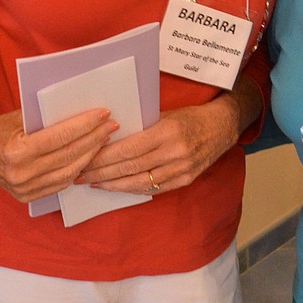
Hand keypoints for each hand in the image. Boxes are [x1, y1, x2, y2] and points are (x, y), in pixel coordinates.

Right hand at [0, 106, 118, 202]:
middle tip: (111, 125)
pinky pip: (60, 184)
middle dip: (94, 138)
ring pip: (69, 172)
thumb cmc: (1, 126)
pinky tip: (88, 157)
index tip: (103, 113)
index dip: (85, 125)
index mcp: (17, 151)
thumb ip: (48, 118)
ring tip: (103, 140)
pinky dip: (77, 170)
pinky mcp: (27, 197)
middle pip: (69, 155)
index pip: (61, 137)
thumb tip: (84, 111)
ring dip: (90, 155)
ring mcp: (24, 189)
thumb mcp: (22, 116)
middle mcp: (21, 173)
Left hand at [79, 97, 242, 194]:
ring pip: (141, 183)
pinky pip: (154, 189)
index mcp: (167, 132)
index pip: (129, 148)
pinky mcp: (186, 180)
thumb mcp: (164, 113)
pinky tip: (118, 187)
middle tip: (80, 175)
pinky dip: (133, 189)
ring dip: (114, 185)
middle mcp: (175, 153)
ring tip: (94, 184)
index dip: (105, 157)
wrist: (222, 126)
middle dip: (102, 173)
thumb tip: (108, 136)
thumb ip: (140, 125)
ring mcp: (182, 169)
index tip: (85, 159)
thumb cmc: (189, 116)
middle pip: (131, 167)